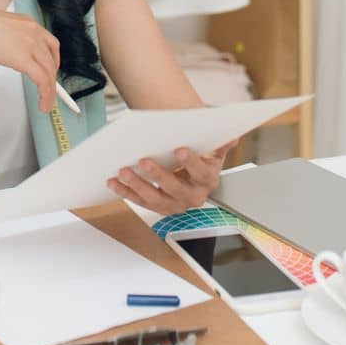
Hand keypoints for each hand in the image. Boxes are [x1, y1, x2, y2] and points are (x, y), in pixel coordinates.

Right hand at [0, 7, 59, 113]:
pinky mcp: (25, 60)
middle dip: (51, 78)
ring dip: (50, 91)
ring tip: (46, 103)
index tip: (50, 71)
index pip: (50, 43)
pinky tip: (43, 103)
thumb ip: (5, 38)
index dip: (53, 60)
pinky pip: (42, 81)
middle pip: (51, 60)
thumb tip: (0, 52)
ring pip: (49, 72)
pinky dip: (46, 94)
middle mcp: (33, 32)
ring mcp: (31, 45)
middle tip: (48, 90)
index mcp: (27, 23)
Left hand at [105, 140, 237, 213]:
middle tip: (143, 161)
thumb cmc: (200, 151)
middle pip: (176, 189)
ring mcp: (175, 204)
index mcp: (209, 179)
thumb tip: (232, 137)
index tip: (179, 149)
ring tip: (123, 171)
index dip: (190, 162)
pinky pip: (140, 201)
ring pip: (155, 199)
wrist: (190, 165)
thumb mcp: (214, 144)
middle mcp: (193, 196)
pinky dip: (125, 192)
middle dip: (159, 176)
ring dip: (137, 186)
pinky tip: (113, 181)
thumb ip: (222, 140)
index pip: (201, 172)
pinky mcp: (158, 206)